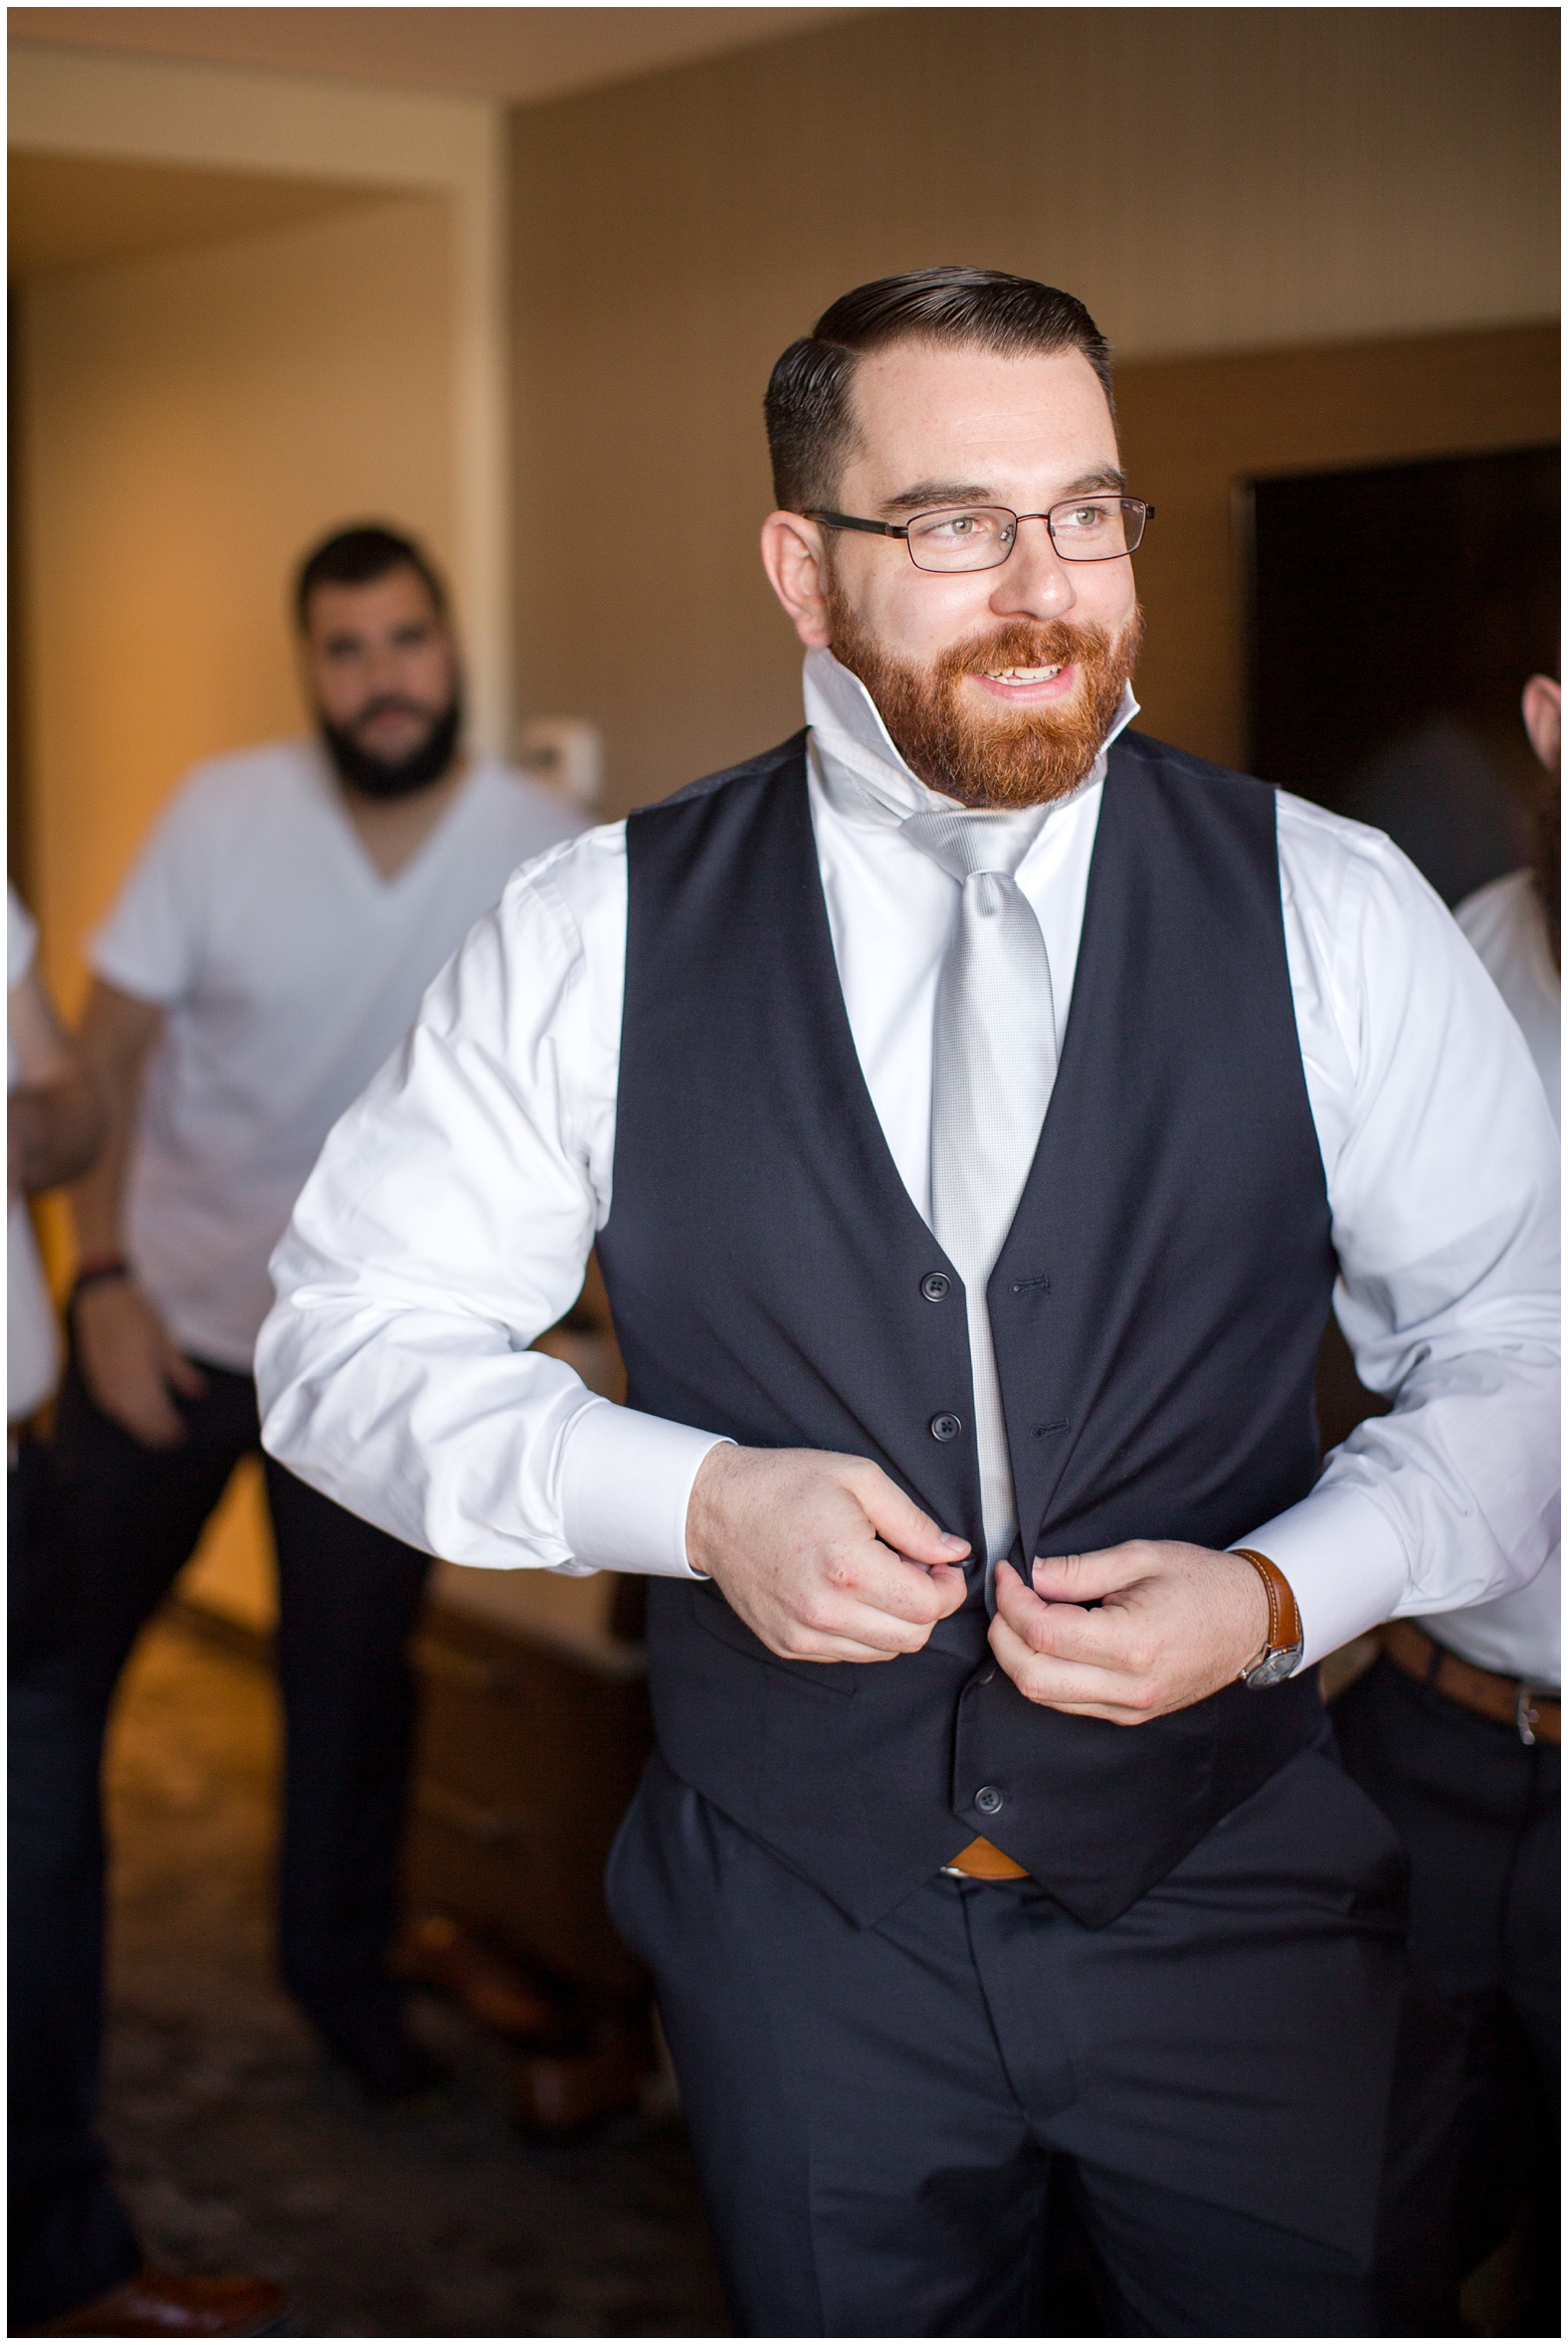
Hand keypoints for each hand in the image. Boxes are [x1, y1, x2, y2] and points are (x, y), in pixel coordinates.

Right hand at [73, 1278, 206, 1446]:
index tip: (181, 1435)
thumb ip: (181, 1371)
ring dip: (142, 1428)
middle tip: (173, 1440)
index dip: (169, 1426)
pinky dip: (126, 1417)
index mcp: (141, 1372)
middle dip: (157, 1432)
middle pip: (140, 1418)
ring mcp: (105, 1381)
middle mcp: (120, 1381)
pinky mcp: (96, 1379)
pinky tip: (136, 1420)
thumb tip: (200, 1392)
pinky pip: (111, 1407)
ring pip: (125, 1415)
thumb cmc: (139, 1317)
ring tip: (158, 1436)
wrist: (103, 1300)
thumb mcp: (166, 1341)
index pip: (157, 1411)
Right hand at [686, 1444, 970, 1663]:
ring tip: (878, 1578)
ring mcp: (805, 1635)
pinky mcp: (789, 1645)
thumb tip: (953, 1552)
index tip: (942, 1565)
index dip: (949, 1586)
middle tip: (914, 1568)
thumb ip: (914, 1521)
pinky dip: (864, 1630)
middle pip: (913, 1637)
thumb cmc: (784, 1486)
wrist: (716, 1509)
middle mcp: (826, 1611)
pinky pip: (850, 1654)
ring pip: (885, 1652)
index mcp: (849, 1568)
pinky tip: (851, 1593)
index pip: (928, 1606)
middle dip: (927, 1605)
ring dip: (896, 1620)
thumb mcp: (859, 1479)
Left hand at [988, 1542, 1272, 1723]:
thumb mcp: (1142, 1557)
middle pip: (1031, 1676)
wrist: (1253, 1620)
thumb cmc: (1204, 1583)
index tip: (1007, 1574)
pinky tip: (1049, 1642)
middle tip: (1006, 1598)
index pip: (1042, 1633)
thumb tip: (1032, 1574)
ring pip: (1044, 1696)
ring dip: (1018, 1657)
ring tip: (1023, 1616)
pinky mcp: (1131, 1714)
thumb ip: (1079, 1570)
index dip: (1011, 1601)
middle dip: (1003, 1635)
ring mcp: (1130, 1707)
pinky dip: (1044, 1673)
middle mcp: (1129, 1687)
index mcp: (1132, 1644)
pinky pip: (1068, 1703)